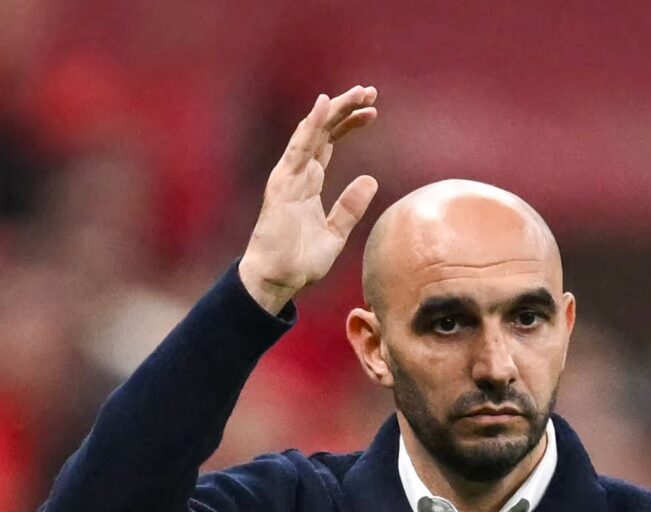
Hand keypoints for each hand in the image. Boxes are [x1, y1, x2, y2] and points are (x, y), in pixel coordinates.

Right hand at [239, 86, 379, 312]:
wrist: (278, 280)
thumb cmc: (300, 261)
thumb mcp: (335, 233)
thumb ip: (350, 207)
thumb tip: (370, 180)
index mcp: (309, 182)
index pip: (329, 142)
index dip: (349, 124)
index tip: (372, 111)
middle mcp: (298, 174)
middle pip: (322, 131)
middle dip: (345, 109)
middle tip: (370, 92)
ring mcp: (289, 176)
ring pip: (312, 133)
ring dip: (334, 110)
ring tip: (358, 93)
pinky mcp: (282, 184)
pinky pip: (298, 149)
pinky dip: (311, 126)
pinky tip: (324, 105)